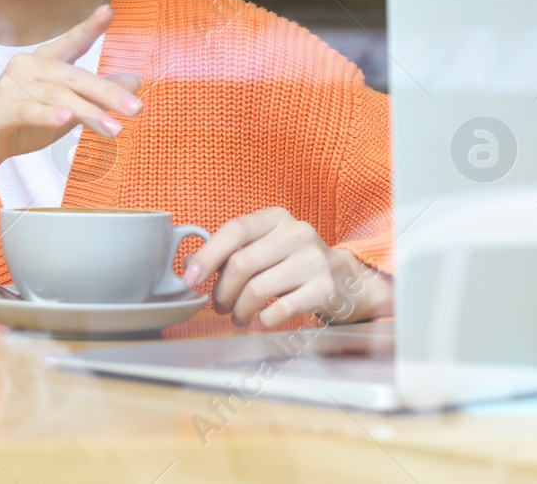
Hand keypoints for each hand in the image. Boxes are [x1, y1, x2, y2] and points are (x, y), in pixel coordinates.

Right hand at [0, 5, 142, 219]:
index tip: (108, 11)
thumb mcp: (67, 110)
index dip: (88, 28)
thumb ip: (97, 95)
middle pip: (73, 76)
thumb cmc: (24, 123)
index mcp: (43, 62)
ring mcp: (10, 86)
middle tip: (136, 108)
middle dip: (106, 92)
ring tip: (115, 131)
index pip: (70, 43)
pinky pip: (28, 110)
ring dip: (88, 113)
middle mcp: (26, 66)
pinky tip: (66, 119)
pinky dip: (47, 115)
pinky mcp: (0, 110)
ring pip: (56, 96)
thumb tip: (136, 80)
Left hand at [181, 207, 392, 326]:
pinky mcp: (325, 289)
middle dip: (222, 291)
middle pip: (242, 263)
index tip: (190, 278)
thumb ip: (231, 251)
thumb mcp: (266, 247)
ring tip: (238, 316)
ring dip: (240, 309)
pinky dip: (263, 319)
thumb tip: (190, 264)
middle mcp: (297, 233)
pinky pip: (280, 309)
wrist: (346, 281)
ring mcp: (314, 261)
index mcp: (277, 218)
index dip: (207, 255)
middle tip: (219, 306)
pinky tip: (262, 319)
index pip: (235, 230)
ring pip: (257, 289)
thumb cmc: (294, 263)